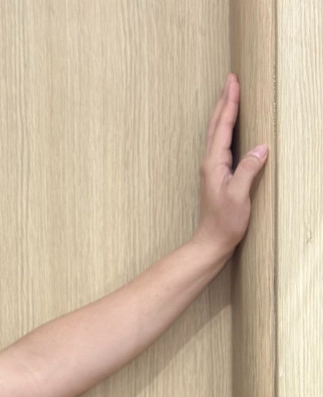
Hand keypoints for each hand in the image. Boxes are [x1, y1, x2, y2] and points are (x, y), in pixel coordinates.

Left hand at [193, 74, 267, 257]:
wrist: (211, 242)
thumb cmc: (224, 222)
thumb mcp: (239, 195)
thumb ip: (248, 170)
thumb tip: (260, 147)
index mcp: (214, 163)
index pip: (223, 126)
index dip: (230, 103)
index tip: (233, 82)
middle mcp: (210, 162)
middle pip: (216, 124)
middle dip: (224, 100)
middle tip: (230, 79)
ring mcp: (212, 169)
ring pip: (216, 133)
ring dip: (222, 112)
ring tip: (228, 96)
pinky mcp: (216, 176)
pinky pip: (220, 144)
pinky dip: (224, 129)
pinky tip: (228, 129)